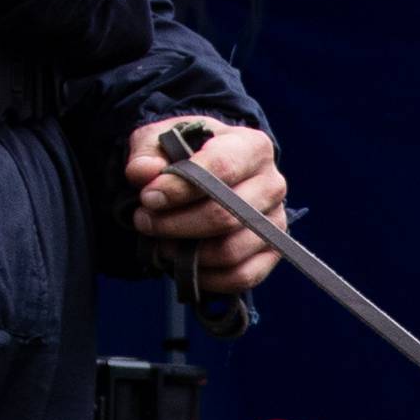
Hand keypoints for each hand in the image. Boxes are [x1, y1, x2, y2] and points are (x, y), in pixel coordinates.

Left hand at [125, 119, 286, 296]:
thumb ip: (147, 153)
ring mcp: (275, 223)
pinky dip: (206, 278)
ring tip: (160, 243)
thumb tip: (143, 172)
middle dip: (175, 224)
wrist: (206, 176)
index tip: (148, 198)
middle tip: (145, 222)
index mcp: (252, 146)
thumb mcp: (160, 141)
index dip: (180, 187)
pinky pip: (242, 277)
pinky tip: (182, 265)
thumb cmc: (185, 155)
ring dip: (187, 254)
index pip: (221, 168)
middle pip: (225, 215)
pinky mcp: (271, 254)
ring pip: (230, 251)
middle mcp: (272, 184)